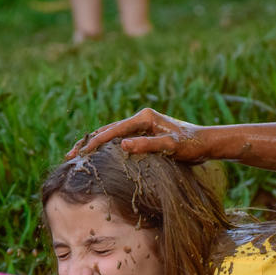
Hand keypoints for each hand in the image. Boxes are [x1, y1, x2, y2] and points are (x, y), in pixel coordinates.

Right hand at [67, 107, 209, 161]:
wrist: (206, 143)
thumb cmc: (191, 146)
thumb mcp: (171, 147)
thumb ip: (147, 145)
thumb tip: (123, 145)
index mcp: (144, 118)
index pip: (113, 131)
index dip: (95, 142)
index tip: (80, 154)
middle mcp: (141, 118)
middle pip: (107, 130)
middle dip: (88, 143)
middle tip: (69, 156)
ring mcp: (142, 125)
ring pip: (111, 134)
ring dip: (94, 144)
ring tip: (77, 156)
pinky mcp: (144, 133)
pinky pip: (120, 139)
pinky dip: (106, 147)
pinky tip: (98, 156)